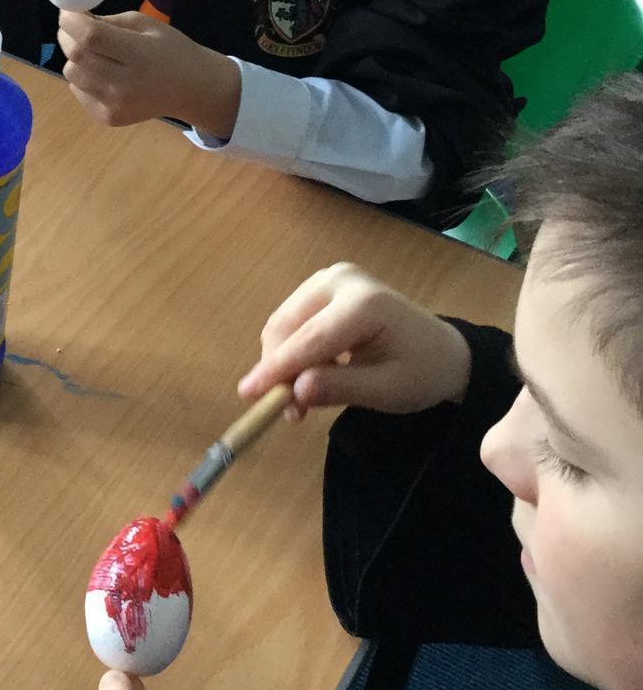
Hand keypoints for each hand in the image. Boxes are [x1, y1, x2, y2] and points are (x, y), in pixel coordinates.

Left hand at [57, 10, 239, 137]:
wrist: (191, 89)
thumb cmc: (170, 50)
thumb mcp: (147, 24)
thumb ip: (110, 21)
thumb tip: (74, 19)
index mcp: (139, 55)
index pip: (91, 36)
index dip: (71, 20)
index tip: (67, 10)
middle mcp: (125, 84)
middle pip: (76, 56)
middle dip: (67, 36)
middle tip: (72, 27)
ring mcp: (115, 105)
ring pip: (71, 74)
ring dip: (74, 58)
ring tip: (93, 52)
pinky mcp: (108, 118)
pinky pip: (78, 91)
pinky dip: (82, 78)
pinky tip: (102, 73)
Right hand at [234, 262, 473, 421]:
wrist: (442, 351)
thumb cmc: (421, 372)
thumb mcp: (387, 391)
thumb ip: (340, 389)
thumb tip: (295, 392)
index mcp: (366, 303)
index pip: (310, 339)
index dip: (277, 368)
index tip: (248, 394)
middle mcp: (342, 280)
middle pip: (288, 326)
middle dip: (279, 368)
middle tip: (288, 411)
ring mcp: (330, 278)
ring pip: (284, 323)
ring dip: (282, 362)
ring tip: (301, 398)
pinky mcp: (323, 286)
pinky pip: (292, 320)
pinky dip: (291, 350)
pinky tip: (310, 374)